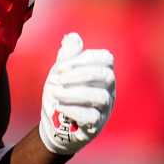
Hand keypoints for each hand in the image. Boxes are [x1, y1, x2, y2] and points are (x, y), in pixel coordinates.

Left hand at [39, 33, 114, 155]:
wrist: (55, 126)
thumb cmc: (61, 95)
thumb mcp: (61, 73)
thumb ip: (67, 56)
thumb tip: (72, 37)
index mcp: (102, 73)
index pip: (106, 58)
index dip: (84, 58)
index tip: (60, 66)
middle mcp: (108, 90)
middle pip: (106, 75)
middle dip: (79, 74)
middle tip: (56, 78)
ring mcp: (104, 109)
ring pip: (100, 97)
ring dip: (73, 93)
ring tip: (55, 94)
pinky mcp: (95, 126)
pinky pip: (92, 117)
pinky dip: (73, 110)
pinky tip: (59, 107)